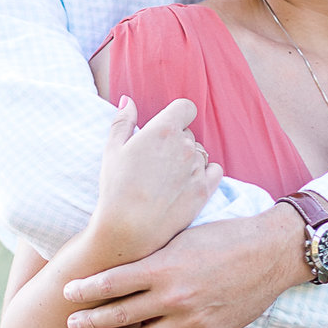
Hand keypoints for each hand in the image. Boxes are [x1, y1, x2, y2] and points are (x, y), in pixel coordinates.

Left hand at [62, 204, 306, 327]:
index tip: (67, 294)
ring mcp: (192, 319)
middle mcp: (174, 297)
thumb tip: (115, 258)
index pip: (109, 283)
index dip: (84, 291)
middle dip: (90, 320)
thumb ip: (149, 255)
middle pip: (119, 315)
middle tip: (70, 323)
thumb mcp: (180, 236)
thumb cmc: (222, 236)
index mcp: (163, 268)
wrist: (271, 253)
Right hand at [89, 96, 221, 258]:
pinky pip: (215, 170)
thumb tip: (128, 100)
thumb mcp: (112, 150)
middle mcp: (185, 146)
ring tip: (167, 178)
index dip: (177, 115)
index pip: (186, 107)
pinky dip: (204, 173)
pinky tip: (186, 183)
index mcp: (163, 130)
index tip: (167, 127)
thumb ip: (123, 121)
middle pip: (189, 133)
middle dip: (177, 141)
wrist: (128, 228)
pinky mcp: (205, 189)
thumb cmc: (116, 188)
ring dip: (188, 159)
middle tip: (157, 161)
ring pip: (200, 153)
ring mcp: (197, 168)